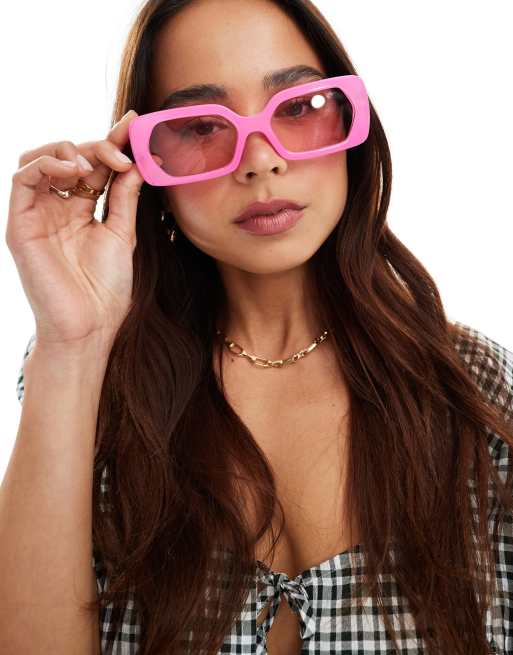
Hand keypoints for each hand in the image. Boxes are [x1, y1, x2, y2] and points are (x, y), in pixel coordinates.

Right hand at [6, 110, 145, 349]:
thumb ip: (125, 198)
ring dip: (68, 149)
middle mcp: (59, 209)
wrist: (88, 327)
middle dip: (99, 146)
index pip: (96, 167)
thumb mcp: (122, 235)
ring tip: (93, 162)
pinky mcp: (20, 223)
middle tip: (122, 150)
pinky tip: (74, 170)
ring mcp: (38, 215)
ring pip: (41, 160)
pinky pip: (22, 179)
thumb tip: (137, 161)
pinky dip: (46, 164)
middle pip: (72, 158)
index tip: (135, 124)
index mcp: (84, 212)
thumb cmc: (105, 290)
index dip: (113, 143)